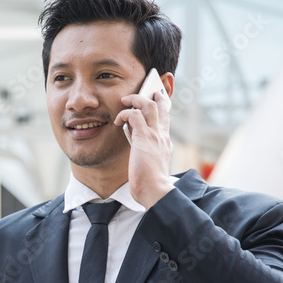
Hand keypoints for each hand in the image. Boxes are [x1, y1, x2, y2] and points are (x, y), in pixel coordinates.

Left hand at [113, 77, 174, 208]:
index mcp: (165, 143)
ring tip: (125, 100)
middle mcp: (162, 136)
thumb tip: (138, 149)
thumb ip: (148, 154)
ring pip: (148, 105)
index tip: (157, 101)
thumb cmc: (152, 184)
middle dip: (153, 95)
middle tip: (144, 91)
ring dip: (135, 99)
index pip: (165, 120)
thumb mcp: (152, 165)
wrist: (156, 191)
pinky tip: (117, 120)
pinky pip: (134, 115)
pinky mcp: (144, 138)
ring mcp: (155, 135)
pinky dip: (125, 113)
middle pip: (161, 107)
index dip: (161, 108)